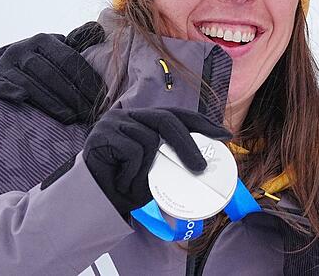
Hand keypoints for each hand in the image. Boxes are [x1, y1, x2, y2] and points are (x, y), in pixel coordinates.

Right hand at [0, 22, 105, 124]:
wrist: (3, 71)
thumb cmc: (41, 64)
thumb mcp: (57, 50)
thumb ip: (78, 41)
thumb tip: (99, 28)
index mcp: (43, 40)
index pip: (69, 59)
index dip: (86, 79)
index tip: (100, 97)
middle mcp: (22, 48)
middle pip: (52, 74)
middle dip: (73, 95)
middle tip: (87, 112)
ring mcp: (4, 64)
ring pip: (30, 83)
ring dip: (51, 102)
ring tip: (69, 118)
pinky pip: (0, 86)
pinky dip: (10, 91)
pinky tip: (23, 100)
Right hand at [83, 107, 231, 215]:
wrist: (92, 203)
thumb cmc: (125, 187)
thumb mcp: (157, 173)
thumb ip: (173, 161)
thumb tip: (205, 165)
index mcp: (143, 120)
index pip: (177, 114)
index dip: (202, 123)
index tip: (225, 135)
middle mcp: (128, 115)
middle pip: (167, 120)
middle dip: (188, 145)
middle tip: (201, 168)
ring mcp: (113, 122)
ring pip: (149, 140)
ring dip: (147, 169)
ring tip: (133, 183)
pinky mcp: (102, 134)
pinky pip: (133, 152)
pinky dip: (132, 172)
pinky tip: (119, 181)